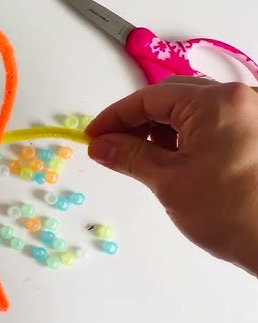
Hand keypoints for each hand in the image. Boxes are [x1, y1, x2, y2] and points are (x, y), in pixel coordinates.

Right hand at [86, 76, 257, 274]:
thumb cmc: (230, 212)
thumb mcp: (168, 181)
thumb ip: (129, 156)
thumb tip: (101, 145)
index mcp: (216, 102)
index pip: (150, 97)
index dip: (115, 116)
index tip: (93, 137)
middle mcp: (238, 98)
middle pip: (171, 97)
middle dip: (137, 121)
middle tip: (111, 146)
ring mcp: (251, 116)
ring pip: (191, 111)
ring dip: (160, 129)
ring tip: (139, 157)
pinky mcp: (255, 135)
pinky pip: (211, 124)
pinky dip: (184, 137)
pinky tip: (169, 160)